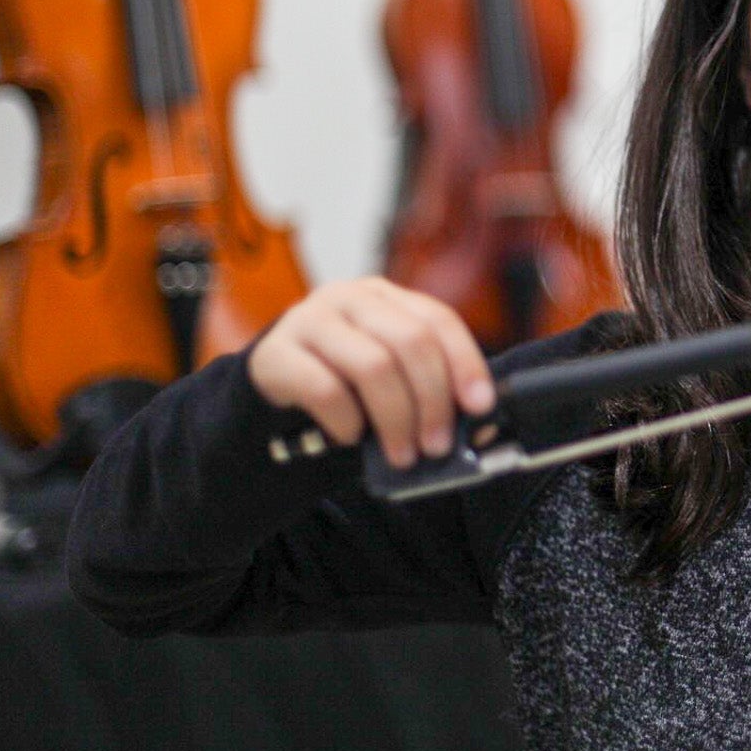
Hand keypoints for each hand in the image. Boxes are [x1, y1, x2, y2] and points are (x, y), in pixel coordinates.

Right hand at [247, 277, 493, 468]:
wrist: (270, 389)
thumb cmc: (343, 384)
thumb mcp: (390, 378)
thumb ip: (430, 392)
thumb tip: (480, 428)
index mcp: (386, 296)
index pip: (438, 320)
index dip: (465, 363)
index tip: (480, 406)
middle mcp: (349, 297)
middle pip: (411, 341)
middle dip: (432, 400)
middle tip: (437, 445)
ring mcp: (308, 320)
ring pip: (373, 365)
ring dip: (396, 419)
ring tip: (402, 454)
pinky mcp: (274, 354)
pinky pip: (325, 389)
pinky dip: (348, 421)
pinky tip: (352, 437)